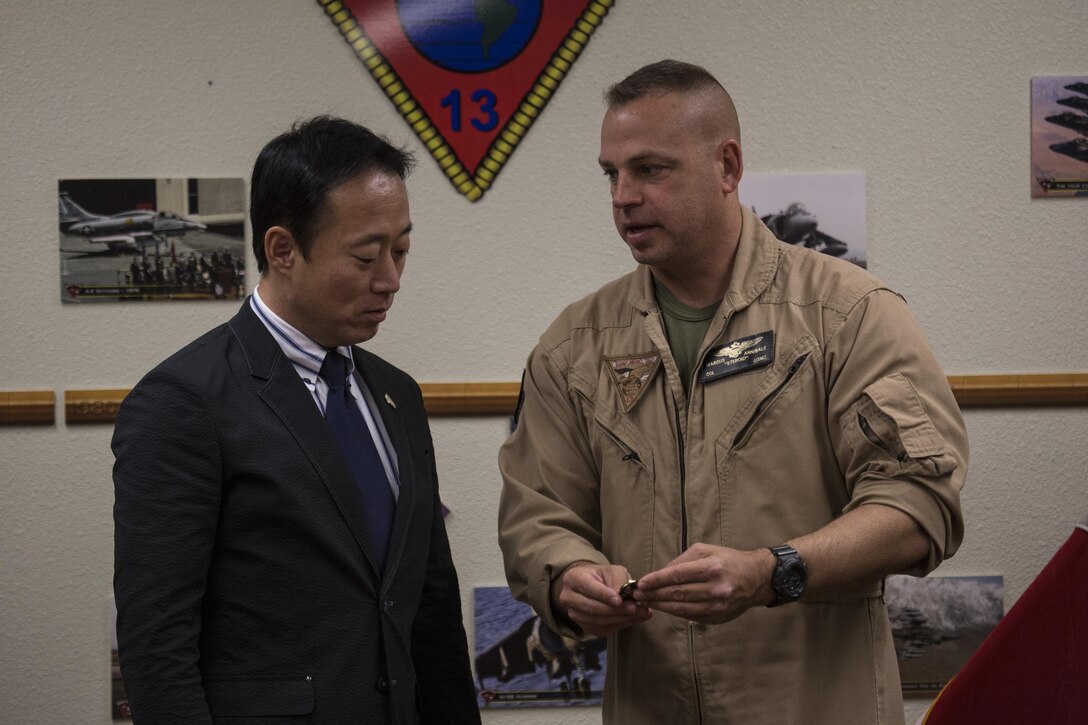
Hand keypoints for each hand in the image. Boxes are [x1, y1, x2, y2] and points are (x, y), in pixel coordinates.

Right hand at [558, 563, 651, 636]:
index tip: (620, 600)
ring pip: (597, 621)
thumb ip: (619, 581)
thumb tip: (626, 597)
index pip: (589, 588)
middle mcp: (569, 597)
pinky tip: (634, 620)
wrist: (593, 586)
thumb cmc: (603, 576)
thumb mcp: (613, 571)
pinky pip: (601, 630)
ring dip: (620, 619)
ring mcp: (574, 614)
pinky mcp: (583, 627)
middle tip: (636, 608)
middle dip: (616, 610)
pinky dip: (619, 626)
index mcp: (573, 578)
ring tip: (640, 614)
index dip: (604, 595)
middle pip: (592, 608)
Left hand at [632, 544, 773, 623]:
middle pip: (677, 594)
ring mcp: (717, 606)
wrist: (756, 579)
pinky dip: (674, 612)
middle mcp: (716, 588)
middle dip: (654, 595)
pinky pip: (690, 616)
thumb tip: (660, 573)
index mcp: (712, 568)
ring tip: (645, 602)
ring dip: (660, 606)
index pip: (677, 576)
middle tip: (637, 595)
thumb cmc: (728, 560)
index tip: (641, 583)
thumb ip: (682, 561)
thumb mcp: (706, 550)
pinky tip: (663, 607)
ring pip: (682, 608)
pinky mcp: (717, 617)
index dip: (657, 580)